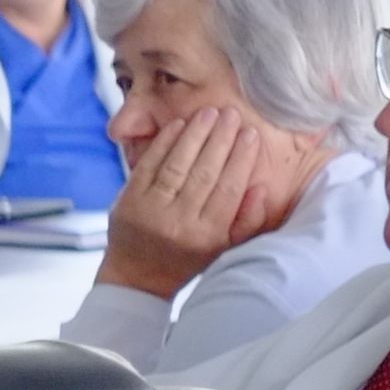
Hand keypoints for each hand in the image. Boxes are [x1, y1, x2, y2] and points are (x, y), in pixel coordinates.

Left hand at [101, 105, 288, 300]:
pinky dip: (164, 143)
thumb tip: (261, 188)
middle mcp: (179, 222)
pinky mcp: (128, 201)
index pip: (229, 189)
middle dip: (220, 139)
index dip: (241, 158)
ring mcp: (150, 210)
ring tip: (209, 113)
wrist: (137, 276)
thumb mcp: (224, 247)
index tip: (251, 134)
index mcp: (207, 235)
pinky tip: (179, 125)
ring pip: (177, 165)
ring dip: (194, 135)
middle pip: (204, 172)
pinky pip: (149, 166)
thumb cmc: (187, 258)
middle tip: (231, 114)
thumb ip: (246, 221)